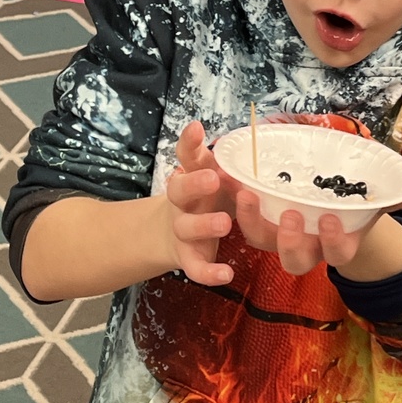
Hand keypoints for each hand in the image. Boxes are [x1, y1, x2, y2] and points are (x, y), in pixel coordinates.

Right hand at [165, 120, 241, 285]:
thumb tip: (206, 128)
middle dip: (194, 184)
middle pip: (179, 191)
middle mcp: (181, 203)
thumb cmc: (203, 196)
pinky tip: (227, 273)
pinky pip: (196, 268)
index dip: (189, 143)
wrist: (175, 232)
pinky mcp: (189, 257)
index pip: (184, 156)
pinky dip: (209, 273)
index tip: (196, 129)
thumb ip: (208, 155)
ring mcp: (183, 231)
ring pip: (188, 228)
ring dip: (204, 225)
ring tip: (224, 223)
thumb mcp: (207, 172)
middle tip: (213, 178)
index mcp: (188, 176)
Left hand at [234, 179, 401, 277]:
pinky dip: (232, 199)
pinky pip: (240, 215)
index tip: (331, 219)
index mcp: (337, 240)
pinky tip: (226, 175)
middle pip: (295, 259)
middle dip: (290, 241)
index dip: (334, 241)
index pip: (337, 252)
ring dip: (251, 221)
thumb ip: (401, 194)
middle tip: (290, 214)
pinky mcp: (258, 215)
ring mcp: (278, 232)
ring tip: (246, 195)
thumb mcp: (379, 192)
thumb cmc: (357, 196)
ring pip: (261, 241)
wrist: (330, 194)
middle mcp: (307, 244)